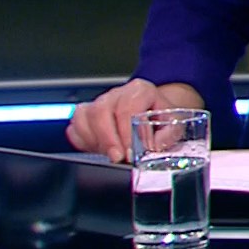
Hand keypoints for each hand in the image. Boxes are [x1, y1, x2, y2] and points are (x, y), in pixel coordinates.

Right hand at [66, 79, 204, 162]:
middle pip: (101, 111)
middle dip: (108, 139)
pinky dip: (83, 141)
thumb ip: (168, 134)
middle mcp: (117, 94)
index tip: (131, 153)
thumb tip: (155, 145)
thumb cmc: (162, 118)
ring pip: (84, 117)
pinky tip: (98, 149)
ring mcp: (98, 102)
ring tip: (111, 154)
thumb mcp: (174, 123)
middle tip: (118, 158)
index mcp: (140, 90)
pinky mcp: (86, 115)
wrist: (154, 113)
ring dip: (95, 141)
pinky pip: (75, 127)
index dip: (127, 132)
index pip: (127, 108)